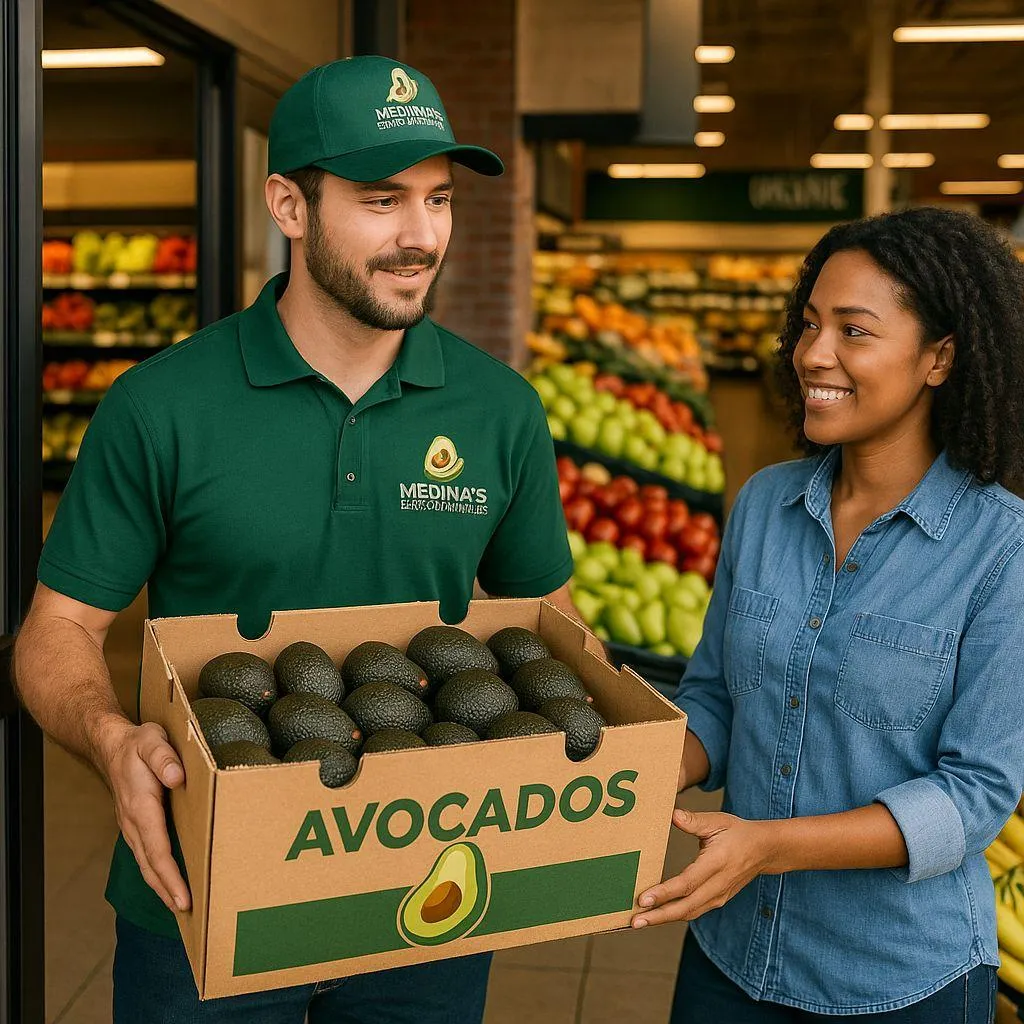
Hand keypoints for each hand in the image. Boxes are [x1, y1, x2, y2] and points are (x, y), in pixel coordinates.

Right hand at [96, 720, 190, 912]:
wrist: (112, 745)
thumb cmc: (138, 744)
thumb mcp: (153, 741)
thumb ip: (165, 758)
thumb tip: (177, 778)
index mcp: (141, 807)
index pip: (157, 851)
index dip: (171, 877)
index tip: (184, 899)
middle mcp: (133, 824)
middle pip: (151, 866)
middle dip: (168, 892)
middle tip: (189, 915)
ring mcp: (132, 827)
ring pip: (147, 864)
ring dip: (162, 887)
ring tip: (182, 908)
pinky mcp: (135, 826)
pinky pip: (146, 855)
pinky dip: (157, 873)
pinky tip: (170, 882)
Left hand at [631, 808, 774, 926]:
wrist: (764, 850)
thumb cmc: (737, 832)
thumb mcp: (718, 821)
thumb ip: (694, 820)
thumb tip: (673, 815)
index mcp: (717, 863)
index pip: (687, 883)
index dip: (664, 893)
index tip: (643, 899)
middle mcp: (718, 884)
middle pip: (685, 906)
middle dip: (658, 916)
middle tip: (633, 921)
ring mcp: (719, 896)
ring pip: (688, 913)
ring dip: (663, 919)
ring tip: (638, 921)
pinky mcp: (717, 900)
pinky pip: (693, 911)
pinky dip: (673, 916)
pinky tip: (656, 915)